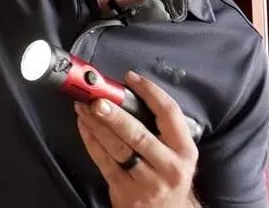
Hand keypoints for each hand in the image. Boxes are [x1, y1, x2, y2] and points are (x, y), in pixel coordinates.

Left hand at [76, 71, 198, 207]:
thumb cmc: (167, 176)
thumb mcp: (176, 153)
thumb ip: (161, 129)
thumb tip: (127, 94)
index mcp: (185, 150)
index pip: (169, 114)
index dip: (150, 92)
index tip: (131, 78)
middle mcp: (170, 166)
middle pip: (138, 133)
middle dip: (115, 114)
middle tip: (97, 98)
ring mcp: (147, 181)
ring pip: (118, 148)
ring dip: (97, 125)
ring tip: (83, 107)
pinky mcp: (126, 191)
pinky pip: (104, 162)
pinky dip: (91, 142)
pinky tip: (83, 126)